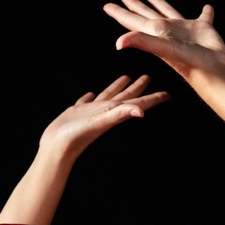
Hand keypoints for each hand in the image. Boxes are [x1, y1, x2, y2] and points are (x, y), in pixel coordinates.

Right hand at [39, 74, 169, 158]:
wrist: (56, 148)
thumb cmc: (77, 136)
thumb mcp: (100, 122)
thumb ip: (119, 114)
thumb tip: (141, 111)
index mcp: (114, 113)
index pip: (138, 104)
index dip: (154, 99)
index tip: (168, 94)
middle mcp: (106, 112)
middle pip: (127, 97)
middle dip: (139, 88)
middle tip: (149, 76)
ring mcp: (92, 113)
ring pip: (109, 96)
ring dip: (118, 87)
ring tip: (126, 77)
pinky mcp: (77, 113)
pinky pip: (87, 102)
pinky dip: (90, 96)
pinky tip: (91, 93)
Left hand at [103, 0, 224, 84]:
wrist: (212, 71)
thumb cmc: (188, 62)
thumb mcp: (162, 48)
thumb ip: (141, 42)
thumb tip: (118, 43)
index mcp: (156, 33)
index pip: (132, 21)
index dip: (119, 13)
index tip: (107, 6)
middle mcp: (168, 31)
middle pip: (146, 15)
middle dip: (135, 6)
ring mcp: (185, 30)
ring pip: (169, 12)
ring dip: (160, 5)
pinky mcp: (203, 29)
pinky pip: (203, 16)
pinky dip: (206, 11)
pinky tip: (207, 7)